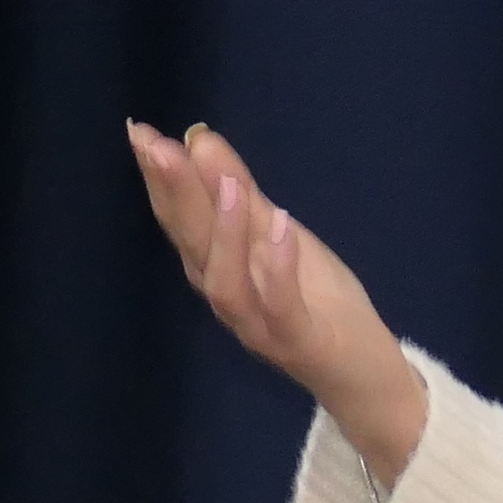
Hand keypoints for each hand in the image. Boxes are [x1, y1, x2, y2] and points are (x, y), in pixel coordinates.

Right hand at [128, 119, 431, 480]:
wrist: (360, 370)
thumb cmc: (316, 299)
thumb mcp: (280, 233)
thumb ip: (240, 192)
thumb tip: (198, 139)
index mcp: (215, 267)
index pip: (180, 219)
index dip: (160, 178)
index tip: (141, 133)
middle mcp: (224, 296)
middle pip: (193, 244)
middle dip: (175, 194)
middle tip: (157, 147)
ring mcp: (257, 324)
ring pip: (225, 283)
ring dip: (225, 231)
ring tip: (230, 185)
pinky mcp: (296, 342)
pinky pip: (280, 308)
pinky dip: (277, 269)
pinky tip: (281, 227)